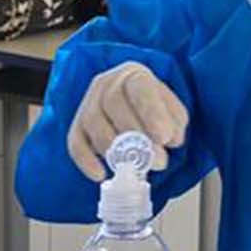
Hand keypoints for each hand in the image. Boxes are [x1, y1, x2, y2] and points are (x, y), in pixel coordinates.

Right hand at [68, 62, 188, 180]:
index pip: (139, 88)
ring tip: (137, 169)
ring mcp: (88, 104)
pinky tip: (101, 174)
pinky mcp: (77, 126)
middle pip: (112, 103)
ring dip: (115, 150)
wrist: (130, 109)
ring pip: (93, 123)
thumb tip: (170, 139)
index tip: (165, 137)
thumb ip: (175, 122)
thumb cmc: (152, 110)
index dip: (151, 112)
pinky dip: (86, 161)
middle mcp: (106, 84)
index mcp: (133, 75)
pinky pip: (75, 143)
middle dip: (136, 136)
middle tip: (158, 161)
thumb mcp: (172, 111)